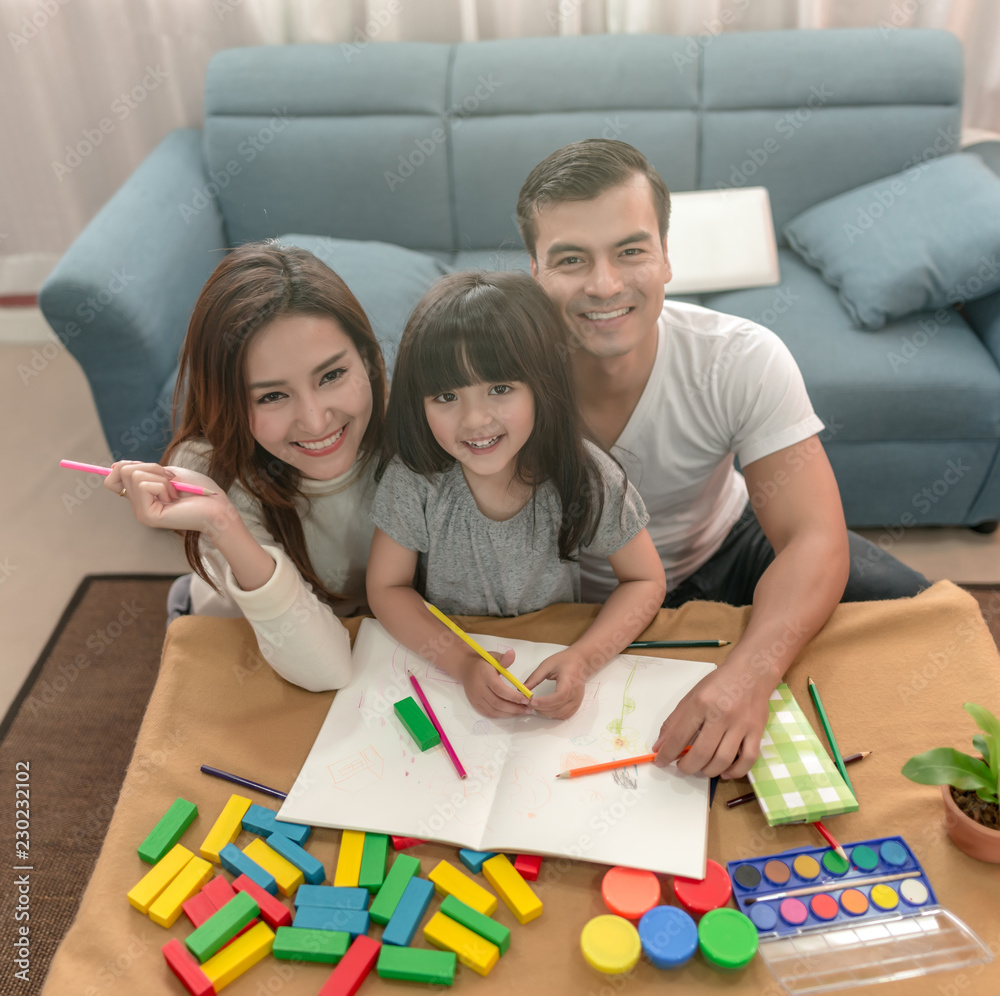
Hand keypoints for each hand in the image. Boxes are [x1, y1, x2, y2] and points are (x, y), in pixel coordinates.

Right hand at [105, 461, 233, 535]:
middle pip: (123, 470)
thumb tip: (117, 465)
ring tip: (174, 492)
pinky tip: (174, 499)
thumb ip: (144, 470)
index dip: (129, 466)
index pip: (113, 478)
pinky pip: (144, 485)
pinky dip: (164, 486)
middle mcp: (137, 507)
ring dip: (160, 478)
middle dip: (152, 468)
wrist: (218, 507)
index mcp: (141, 497)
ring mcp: (140, 512)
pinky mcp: (147, 516)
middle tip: (171, 482)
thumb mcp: (168, 473)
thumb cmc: (200, 491)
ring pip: (134, 475)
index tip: (156, 471)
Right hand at [461, 650, 530, 718]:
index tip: (526, 699)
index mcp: (484, 675)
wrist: (465, 668)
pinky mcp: (474, 704)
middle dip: (514, 708)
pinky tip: (510, 713)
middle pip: (497, 703)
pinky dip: (501, 715)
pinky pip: (488, 713)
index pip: (500, 689)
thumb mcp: (493, 656)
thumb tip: (512, 654)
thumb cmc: (483, 662)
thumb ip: (504, 658)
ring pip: (493, 711)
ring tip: (522, 711)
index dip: (514, 696)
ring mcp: (475, 698)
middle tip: (528, 708)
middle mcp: (478, 688)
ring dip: (509, 713)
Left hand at [525, 649, 587, 718]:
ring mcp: (577, 700)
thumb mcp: (547, 665)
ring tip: (536, 707)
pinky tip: (546, 710)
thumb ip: (535, 677)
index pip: (560, 695)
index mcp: (569, 680)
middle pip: (559, 708)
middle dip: (542, 708)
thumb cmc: (565, 661)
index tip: (533, 701)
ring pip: (561, 714)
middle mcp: (575, 692)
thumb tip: (522, 689)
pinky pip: (565, 715)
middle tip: (529, 704)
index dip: (545, 701)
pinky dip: (554, 715)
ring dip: (547, 713)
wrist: (580, 662)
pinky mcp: (576, 704)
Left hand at [651, 657, 772, 778]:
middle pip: (702, 753)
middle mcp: (721, 714)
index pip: (680, 736)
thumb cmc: (718, 684)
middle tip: (682, 767)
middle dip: (687, 767)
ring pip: (723, 760)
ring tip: (701, 768)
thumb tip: (660, 746)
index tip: (661, 762)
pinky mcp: (757, 731)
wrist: (752, 672)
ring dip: (708, 771)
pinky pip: (748, 760)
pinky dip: (735, 771)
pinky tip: (725, 771)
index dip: (667, 754)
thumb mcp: (692, 696)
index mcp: (701, 703)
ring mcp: (741, 724)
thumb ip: (674, 721)